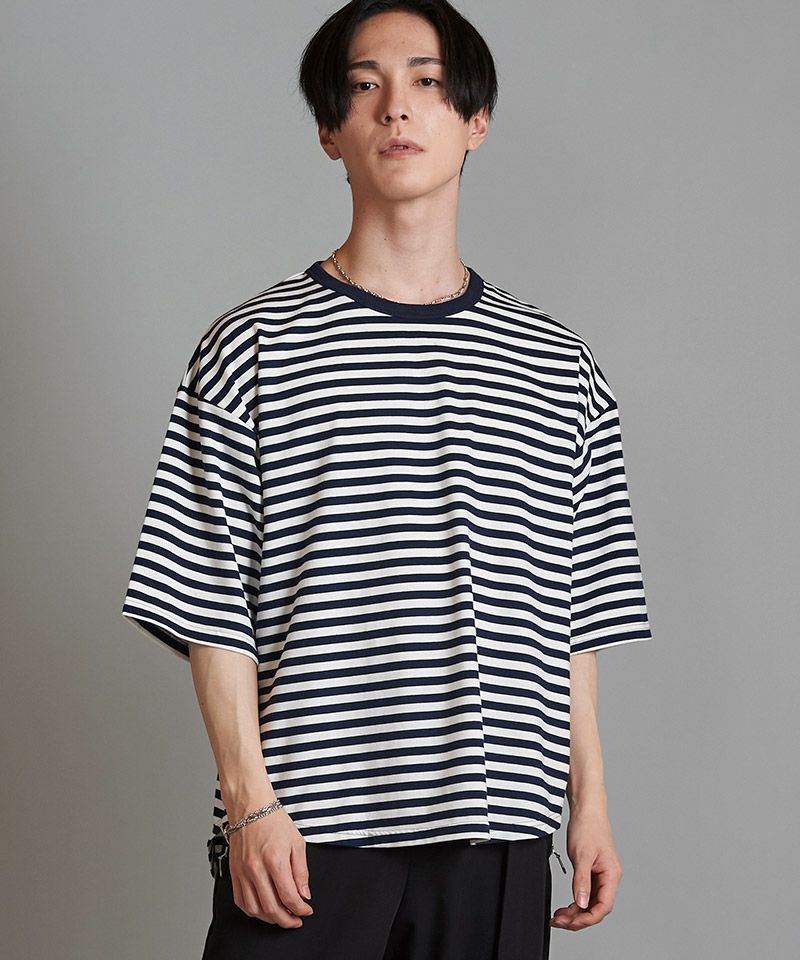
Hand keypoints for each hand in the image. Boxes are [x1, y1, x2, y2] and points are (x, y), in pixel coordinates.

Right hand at [228, 809, 313, 928]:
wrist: (251, 808)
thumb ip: (301, 871)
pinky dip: (253, 911)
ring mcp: (242, 873)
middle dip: (286, 920)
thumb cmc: (274, 821)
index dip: (300, 909)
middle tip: (295, 920)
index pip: (289, 896)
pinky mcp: (234, 873)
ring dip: (269, 919)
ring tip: (281, 917)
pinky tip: (263, 910)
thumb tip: (304, 894)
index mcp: (275, 860)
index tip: (306, 911)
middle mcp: (256, 869)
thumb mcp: (297, 843)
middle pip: (271, 908)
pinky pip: (241, 901)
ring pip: (254, 909)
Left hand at [549, 810, 622, 931]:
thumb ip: (581, 881)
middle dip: (578, 918)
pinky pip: (586, 894)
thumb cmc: (588, 827)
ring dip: (576, 912)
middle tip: (559, 922)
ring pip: (590, 903)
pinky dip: (576, 902)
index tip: (570, 923)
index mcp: (611, 875)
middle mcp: (609, 878)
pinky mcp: (593, 872)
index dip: (587, 918)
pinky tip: (565, 907)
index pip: (603, 906)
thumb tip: (580, 903)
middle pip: (596, 908)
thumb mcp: (582, 855)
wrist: (586, 810)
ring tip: (559, 917)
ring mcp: (601, 876)